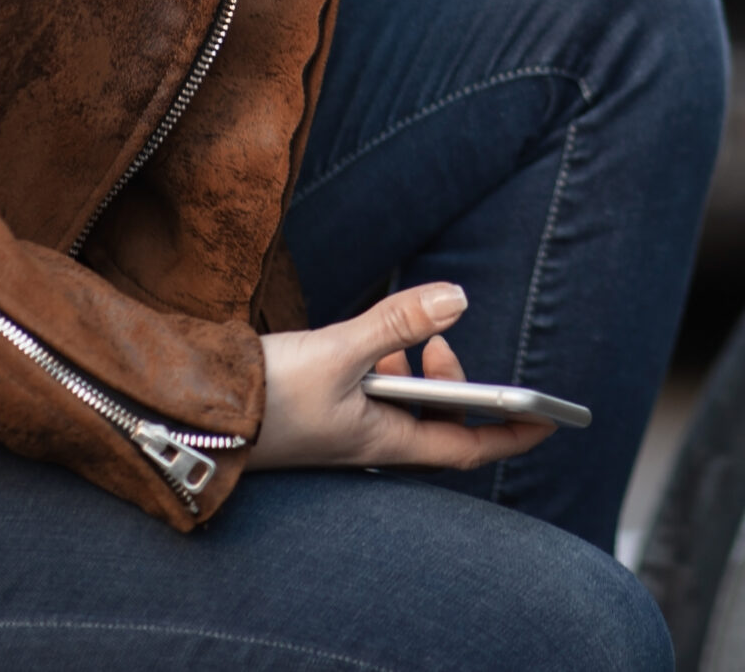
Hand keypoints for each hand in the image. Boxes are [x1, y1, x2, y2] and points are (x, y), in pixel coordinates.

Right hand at [250, 282, 555, 470]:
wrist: (195, 413)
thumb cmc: (266, 397)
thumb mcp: (339, 351)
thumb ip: (397, 321)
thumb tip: (459, 298)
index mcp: (384, 441)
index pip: (466, 447)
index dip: (511, 436)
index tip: (549, 420)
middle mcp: (368, 443)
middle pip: (437, 428)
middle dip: (456, 388)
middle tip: (440, 348)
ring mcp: (344, 432)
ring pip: (404, 411)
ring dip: (419, 377)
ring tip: (409, 341)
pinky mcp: (321, 416)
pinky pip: (374, 400)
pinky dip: (386, 373)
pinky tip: (370, 346)